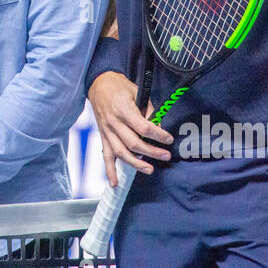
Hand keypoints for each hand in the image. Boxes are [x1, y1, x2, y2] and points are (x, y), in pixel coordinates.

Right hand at [88, 71, 172, 186]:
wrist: (98, 84)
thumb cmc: (119, 87)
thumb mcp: (137, 92)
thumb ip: (148, 110)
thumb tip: (158, 127)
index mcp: (123, 109)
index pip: (143, 127)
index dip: (158, 135)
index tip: (168, 139)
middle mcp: (113, 122)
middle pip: (133, 143)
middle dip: (151, 152)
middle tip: (165, 156)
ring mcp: (106, 131)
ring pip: (121, 153)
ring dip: (136, 164)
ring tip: (150, 169)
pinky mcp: (103, 136)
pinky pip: (106, 156)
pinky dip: (110, 170)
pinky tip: (115, 182)